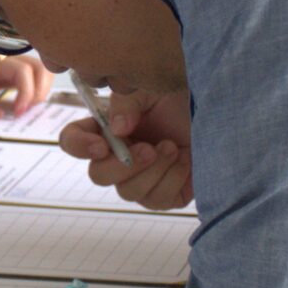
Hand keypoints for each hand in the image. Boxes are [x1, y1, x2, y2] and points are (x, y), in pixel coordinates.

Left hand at [0, 46, 53, 118]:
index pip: (21, 69)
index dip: (27, 91)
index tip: (19, 113)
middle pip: (37, 65)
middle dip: (40, 90)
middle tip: (27, 112)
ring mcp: (4, 64)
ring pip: (37, 69)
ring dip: (40, 89)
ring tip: (28, 110)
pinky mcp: (5, 73)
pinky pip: (29, 77)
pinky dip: (34, 90)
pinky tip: (25, 105)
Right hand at [62, 89, 194, 211]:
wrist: (214, 111)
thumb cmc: (179, 96)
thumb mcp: (150, 87)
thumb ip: (128, 102)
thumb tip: (117, 129)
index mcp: (106, 129)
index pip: (73, 142)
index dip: (80, 146)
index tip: (101, 145)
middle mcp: (117, 157)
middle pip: (99, 175)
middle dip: (123, 166)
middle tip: (148, 149)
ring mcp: (140, 179)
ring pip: (129, 192)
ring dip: (152, 171)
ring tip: (172, 147)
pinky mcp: (164, 194)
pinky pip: (156, 200)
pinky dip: (171, 180)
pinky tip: (184, 160)